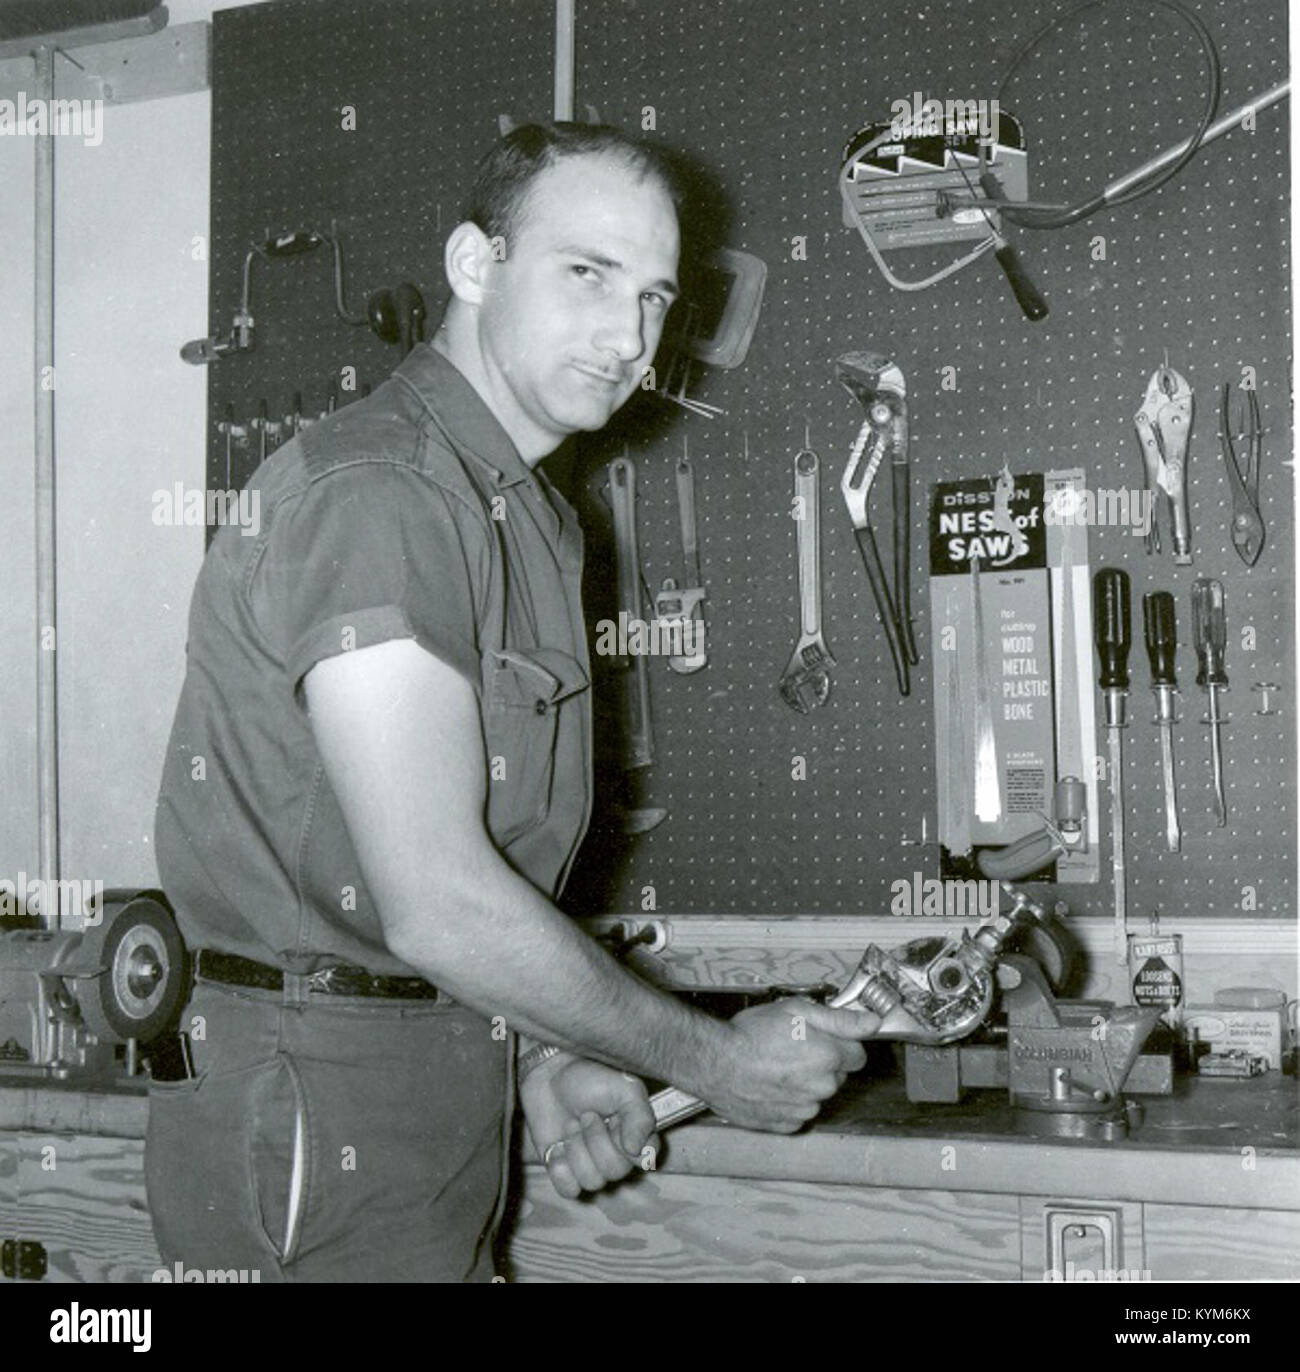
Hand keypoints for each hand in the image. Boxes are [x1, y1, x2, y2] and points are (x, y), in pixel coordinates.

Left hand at [520, 1054, 657, 1199]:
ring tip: (571, 1123)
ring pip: (592, 1181)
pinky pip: (569, 1190)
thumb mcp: (624, 1088)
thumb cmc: (590, 1077)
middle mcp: (616, 1154)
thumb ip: (639, 1117)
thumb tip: (638, 1151)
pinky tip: (557, 1146)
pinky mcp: (565, 1172)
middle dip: (596, 1139)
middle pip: (615, 1171)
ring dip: (576, 1148)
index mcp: (636, 1135)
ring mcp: (589, 1165)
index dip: (630, 1145)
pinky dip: (561, 1168)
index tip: (615, 1120)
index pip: (646, 1159)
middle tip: (587, 1115)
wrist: (549, 1074)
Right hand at [700, 997, 880, 1133]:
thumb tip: (873, 1023)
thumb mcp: (796, 1010)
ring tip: (775, 1067)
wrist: (715, 1063)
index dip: (839, 1043)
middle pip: (837, 1075)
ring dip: (804, 1083)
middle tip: (791, 1048)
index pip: (857, 1054)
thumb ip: (840, 1019)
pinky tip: (769, 1085)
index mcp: (829, 1056)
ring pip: (817, 1094)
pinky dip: (788, 1101)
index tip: (820, 1038)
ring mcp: (805, 1108)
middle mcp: (823, 1087)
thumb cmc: (750, 1034)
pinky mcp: (787, 1124)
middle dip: (821, 1062)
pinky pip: (798, 1111)